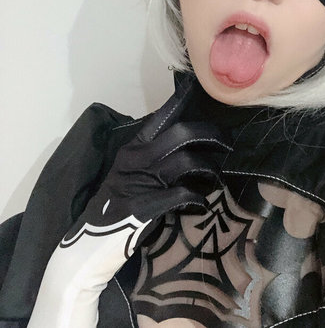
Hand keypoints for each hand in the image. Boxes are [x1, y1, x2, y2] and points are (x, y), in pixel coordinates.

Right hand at [28, 120, 231, 327]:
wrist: (88, 247)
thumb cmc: (114, 209)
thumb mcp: (129, 176)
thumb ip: (153, 160)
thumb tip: (185, 149)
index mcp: (133, 149)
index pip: (161, 118)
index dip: (180, 101)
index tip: (197, 86)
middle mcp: (137, 159)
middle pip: (182, 134)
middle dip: (210, 134)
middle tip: (227, 143)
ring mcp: (140, 181)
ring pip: (187, 162)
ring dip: (208, 170)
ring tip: (213, 181)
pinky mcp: (144, 206)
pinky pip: (182, 194)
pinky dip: (197, 200)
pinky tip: (200, 206)